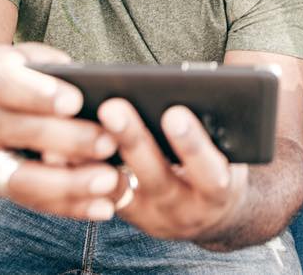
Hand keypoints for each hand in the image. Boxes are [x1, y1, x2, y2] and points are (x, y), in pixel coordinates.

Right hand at [0, 43, 120, 218]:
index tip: (75, 102)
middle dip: (69, 140)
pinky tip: (102, 206)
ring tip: (109, 179)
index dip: (40, 94)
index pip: (7, 85)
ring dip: (70, 183)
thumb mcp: (24, 61)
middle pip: (22, 133)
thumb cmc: (9, 82)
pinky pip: (32, 202)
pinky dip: (69, 206)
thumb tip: (100, 84)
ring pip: (23, 178)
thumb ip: (55, 68)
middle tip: (109, 142)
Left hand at [98, 99, 247, 240]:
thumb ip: (220, 128)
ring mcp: (153, 218)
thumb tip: (201, 84)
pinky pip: (102, 195)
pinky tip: (70, 142)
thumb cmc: (223, 163)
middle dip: (134, 140)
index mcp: (219, 193)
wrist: (212, 214)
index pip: (208, 171)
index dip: (192, 144)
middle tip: (113, 108)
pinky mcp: (129, 215)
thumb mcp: (233, 151)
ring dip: (102, 152)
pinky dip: (86, 170)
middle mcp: (186, 211)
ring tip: (85, 121)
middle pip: (157, 178)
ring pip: (123, 187)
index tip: (174, 112)